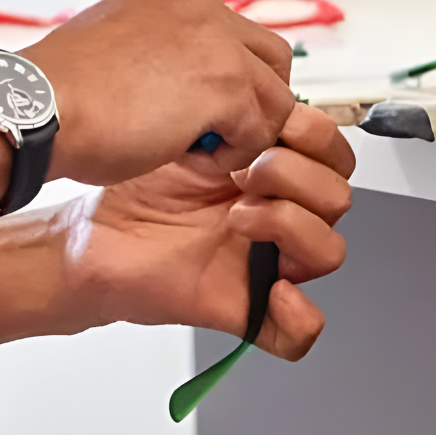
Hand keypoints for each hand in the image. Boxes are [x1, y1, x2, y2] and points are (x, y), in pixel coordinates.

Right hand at [24, 0, 293, 186]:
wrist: (33, 111)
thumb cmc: (55, 96)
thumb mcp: (111, 51)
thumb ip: (154, 53)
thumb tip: (178, 85)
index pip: (229, 32)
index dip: (224, 77)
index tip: (197, 109)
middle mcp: (198, 6)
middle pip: (269, 55)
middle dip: (255, 98)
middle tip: (220, 133)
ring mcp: (217, 42)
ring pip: (274, 93)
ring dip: (246, 129)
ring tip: (202, 151)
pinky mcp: (226, 83)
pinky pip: (262, 127)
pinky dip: (235, 153)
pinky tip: (193, 161)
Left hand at [61, 103, 353, 357]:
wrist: (95, 236)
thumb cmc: (140, 185)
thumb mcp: (196, 129)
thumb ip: (244, 113)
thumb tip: (276, 104)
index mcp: (276, 169)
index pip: (336, 153)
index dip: (315, 136)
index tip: (268, 124)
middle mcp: (278, 212)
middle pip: (339, 197)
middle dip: (297, 174)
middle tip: (246, 169)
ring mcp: (265, 261)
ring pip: (330, 251)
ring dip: (291, 225)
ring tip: (237, 215)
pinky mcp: (245, 307)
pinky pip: (299, 330)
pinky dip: (299, 315)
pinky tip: (273, 290)